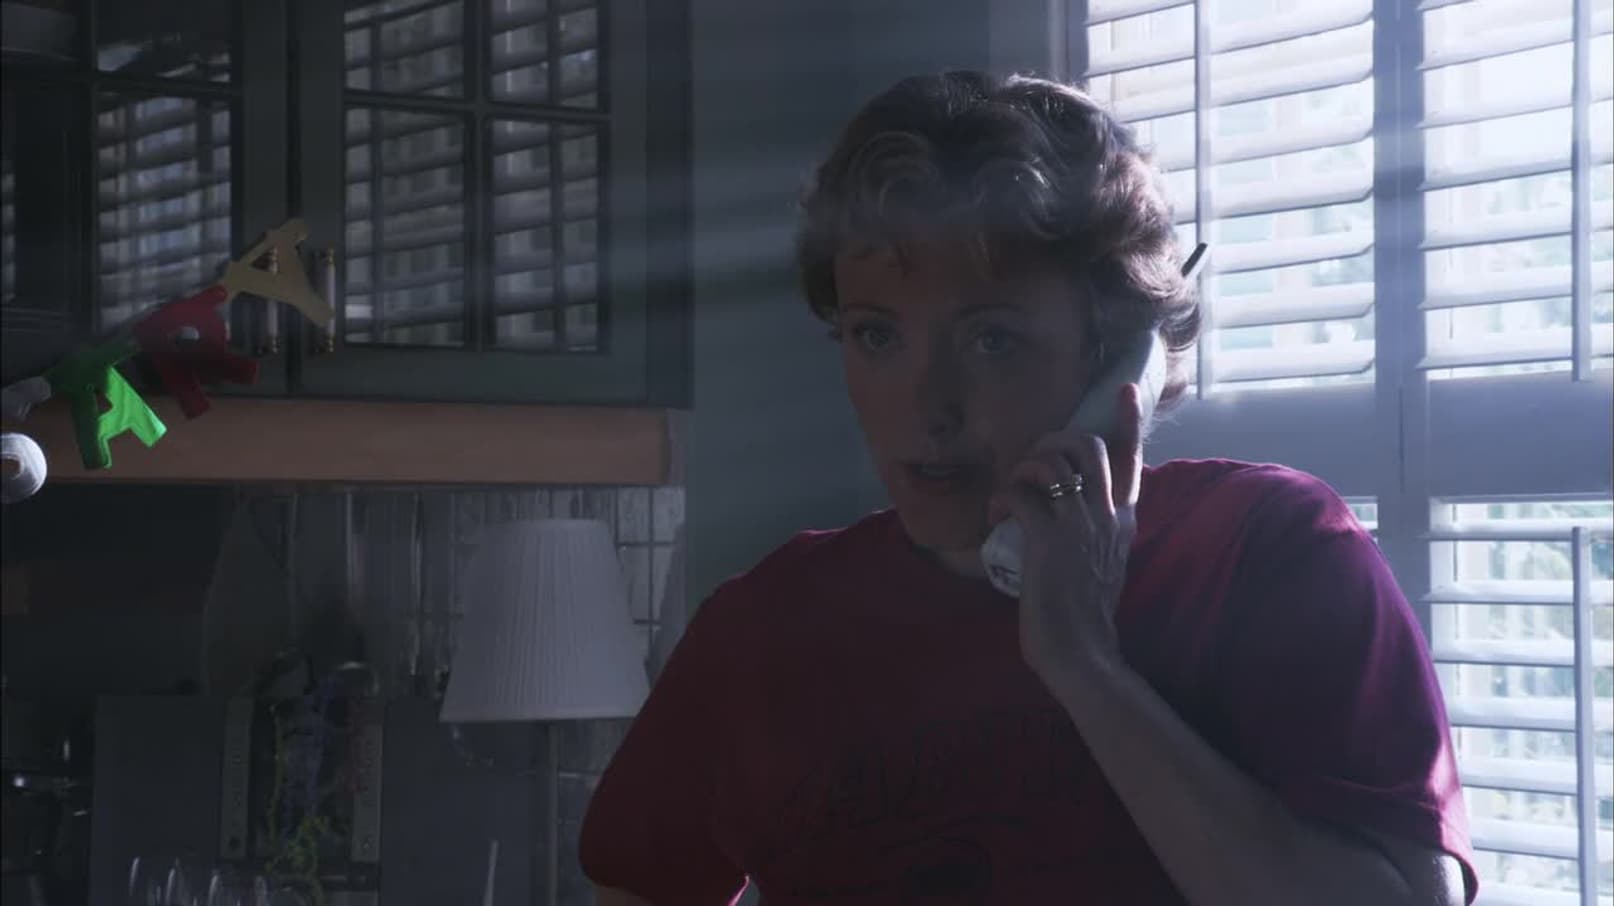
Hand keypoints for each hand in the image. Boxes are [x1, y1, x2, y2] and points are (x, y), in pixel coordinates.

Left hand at [987, 384, 1143, 687]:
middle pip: (1088, 446)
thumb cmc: (1084, 615)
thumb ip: (1096, 534)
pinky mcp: (1049, 540)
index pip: (1132, 460)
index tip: (1125, 390)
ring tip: (1009, 494)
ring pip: (1053, 462)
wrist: (1082, 651)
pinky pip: (1020, 493)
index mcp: (1124, 520)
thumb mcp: (1104, 563)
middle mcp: (1107, 515)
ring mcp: (1080, 525)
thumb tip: (1068, 512)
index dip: (1126, 422)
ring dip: (1021, 468)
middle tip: (1029, 461)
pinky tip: (994, 517)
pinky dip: (1001, 498)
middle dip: (1052, 440)